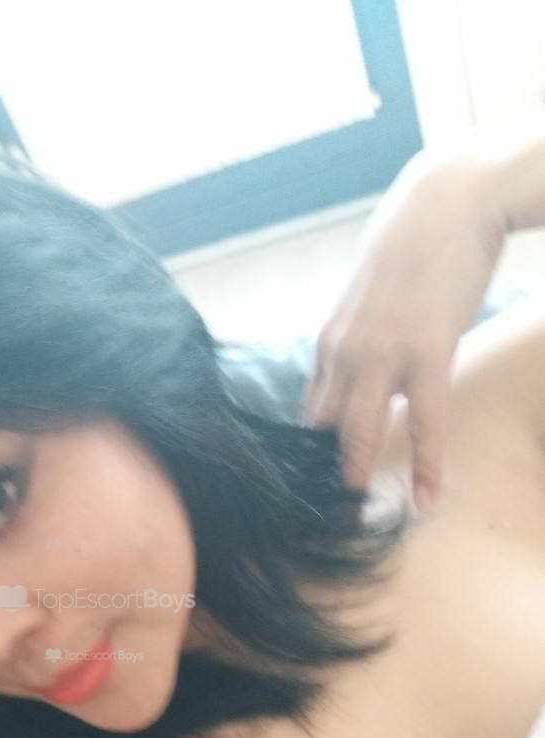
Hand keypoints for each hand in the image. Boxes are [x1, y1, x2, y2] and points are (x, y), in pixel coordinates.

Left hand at [303, 151, 507, 509]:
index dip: (308, 456)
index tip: (309, 489)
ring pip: (359, 431)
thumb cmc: (411, 244)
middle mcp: (344, 352)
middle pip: (322, 431)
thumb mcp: (368, 298)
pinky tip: (425, 496)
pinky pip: (425, 421)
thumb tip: (355, 372)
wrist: (450, 197)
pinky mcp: (427, 351)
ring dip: (357, 477)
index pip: (310, 412)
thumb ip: (357, 340)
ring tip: (358, 518)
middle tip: (321, 519)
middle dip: (318, 477)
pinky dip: (425, 463)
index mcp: (329, 343)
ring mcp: (382, 354)